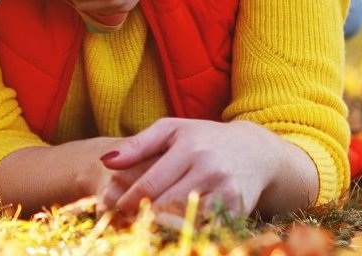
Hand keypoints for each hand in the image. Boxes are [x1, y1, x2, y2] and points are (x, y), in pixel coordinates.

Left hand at [97, 118, 313, 218]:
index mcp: (189, 148)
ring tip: (148, 226)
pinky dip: (187, 231)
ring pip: (185, 220)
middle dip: (143, 217)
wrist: (255, 152)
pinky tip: (174, 228)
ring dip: (162, 227)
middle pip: (165, 206)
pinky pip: (205, 228)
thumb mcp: (171, 131)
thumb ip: (137, 145)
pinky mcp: (237, 210)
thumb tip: (106, 161)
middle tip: (128, 221)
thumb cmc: (203, 139)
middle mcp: (209, 169)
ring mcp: (225, 192)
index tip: (119, 207)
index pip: (150, 184)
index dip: (130, 201)